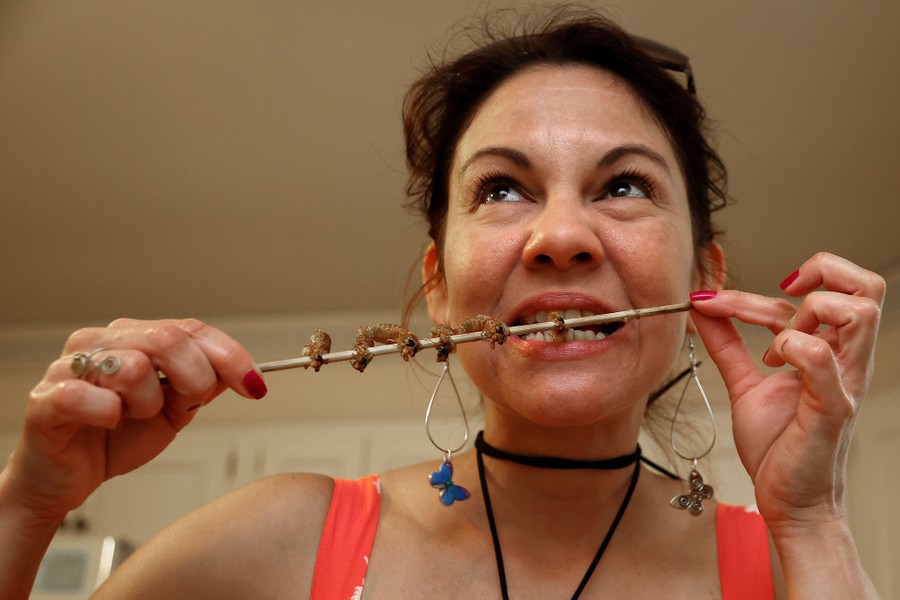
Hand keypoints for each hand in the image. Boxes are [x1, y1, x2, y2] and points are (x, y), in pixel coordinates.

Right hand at [4, 318, 266, 521]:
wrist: (69, 479)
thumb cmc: (116, 438)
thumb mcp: (174, 411)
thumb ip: (203, 385)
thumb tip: (245, 370)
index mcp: (135, 336)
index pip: (192, 329)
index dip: (230, 356)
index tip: (254, 384)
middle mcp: (102, 341)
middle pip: (169, 338)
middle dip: (195, 377)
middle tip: (187, 404)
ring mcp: (70, 366)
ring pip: (134, 367)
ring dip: (148, 403)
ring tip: (133, 417)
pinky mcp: (46, 399)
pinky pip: (87, 396)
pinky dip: (108, 414)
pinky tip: (107, 423)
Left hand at [690, 253, 883, 530]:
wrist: (787, 499)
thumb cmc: (777, 445)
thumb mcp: (744, 383)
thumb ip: (727, 345)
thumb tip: (703, 308)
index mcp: (828, 350)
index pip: (820, 289)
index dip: (770, 282)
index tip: (724, 300)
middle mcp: (844, 361)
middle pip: (866, 287)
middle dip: (822, 272)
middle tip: (781, 295)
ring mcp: (843, 381)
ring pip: (859, 310)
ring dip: (807, 311)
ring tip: (775, 344)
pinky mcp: (831, 406)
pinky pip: (822, 357)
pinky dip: (791, 346)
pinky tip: (770, 363)